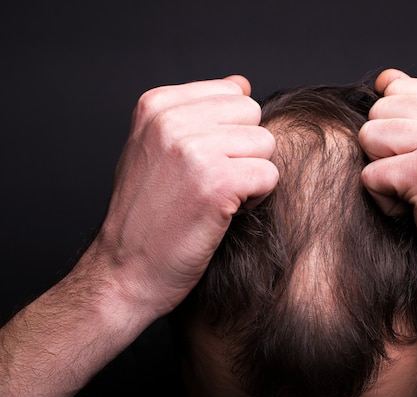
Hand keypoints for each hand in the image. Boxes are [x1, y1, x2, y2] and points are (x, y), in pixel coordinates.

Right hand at [88, 75, 277, 317]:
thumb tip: (240, 82)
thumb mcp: (156, 149)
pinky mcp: (217, 182)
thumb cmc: (146, 215)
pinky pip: (270, 174)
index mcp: (156, 105)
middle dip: (244, 150)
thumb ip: (196, 112)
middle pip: (252, 114)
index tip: (200, 162)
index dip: (228, 132)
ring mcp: (194, 149)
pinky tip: (226, 213)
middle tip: (214, 181)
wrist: (125, 272)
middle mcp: (172, 120)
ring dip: (251, 175)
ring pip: (266, 143)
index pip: (231, 93)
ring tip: (218, 197)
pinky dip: (256, 198)